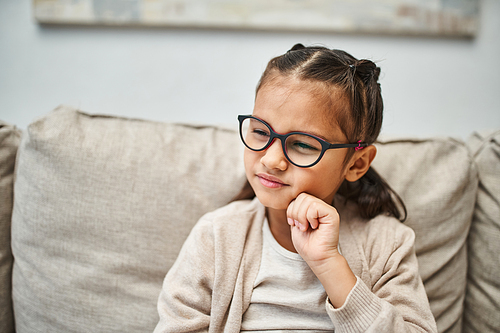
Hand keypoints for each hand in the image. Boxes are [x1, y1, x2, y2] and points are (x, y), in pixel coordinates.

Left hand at [287, 193, 355, 307]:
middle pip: (302, 196)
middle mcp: (321, 207)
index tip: (293, 224)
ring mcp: (327, 209)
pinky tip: (314, 226)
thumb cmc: (307, 244)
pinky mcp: (332, 214)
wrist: (317, 258)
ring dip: (301, 216)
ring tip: (306, 227)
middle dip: (295, 212)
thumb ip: (295, 210)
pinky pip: (315, 206)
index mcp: (313, 208)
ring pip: (307, 200)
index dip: (291, 210)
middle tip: (300, 227)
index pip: (298, 197)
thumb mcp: (296, 223)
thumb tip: (291, 198)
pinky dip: (309, 217)